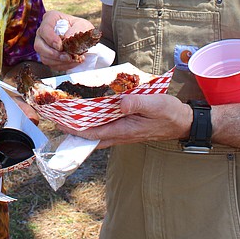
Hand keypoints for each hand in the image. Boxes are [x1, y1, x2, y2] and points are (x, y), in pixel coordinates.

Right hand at [33, 11, 95, 71]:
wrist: (85, 39)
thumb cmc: (82, 29)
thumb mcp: (83, 25)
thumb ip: (76, 30)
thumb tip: (66, 38)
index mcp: (51, 18)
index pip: (45, 28)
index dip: (51, 39)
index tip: (60, 46)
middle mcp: (43, 32)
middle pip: (39, 45)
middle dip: (53, 54)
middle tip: (67, 57)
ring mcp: (43, 45)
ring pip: (44, 57)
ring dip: (59, 61)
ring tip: (72, 59)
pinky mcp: (47, 56)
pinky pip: (51, 64)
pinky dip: (62, 65)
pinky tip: (72, 62)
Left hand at [59, 94, 191, 148]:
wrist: (183, 122)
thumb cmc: (169, 113)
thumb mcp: (156, 104)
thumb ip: (137, 103)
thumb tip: (120, 103)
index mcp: (124, 129)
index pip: (93, 133)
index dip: (75, 129)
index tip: (60, 122)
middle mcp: (120, 134)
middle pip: (90, 136)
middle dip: (72, 129)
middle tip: (56, 117)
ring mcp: (123, 132)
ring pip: (96, 133)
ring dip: (81, 126)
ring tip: (66, 114)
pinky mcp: (126, 127)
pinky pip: (105, 128)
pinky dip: (93, 122)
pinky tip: (88, 112)